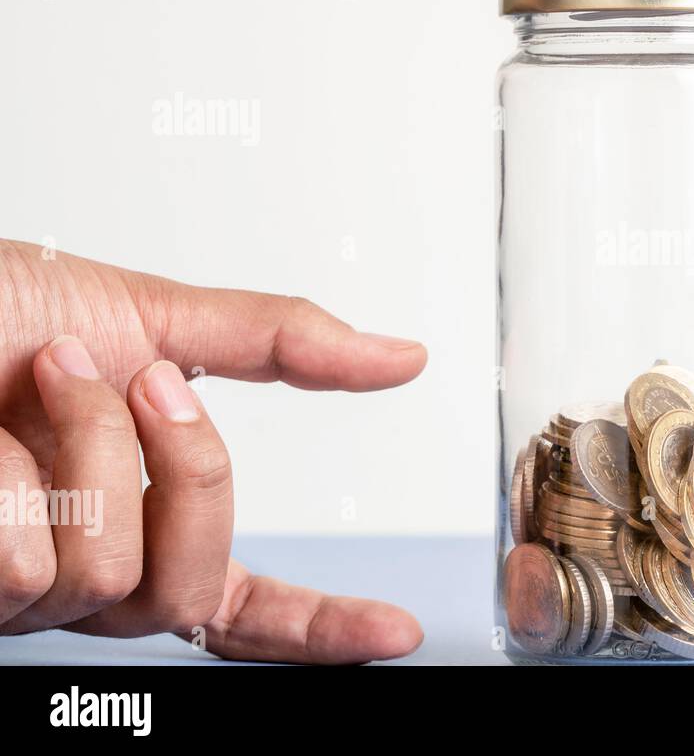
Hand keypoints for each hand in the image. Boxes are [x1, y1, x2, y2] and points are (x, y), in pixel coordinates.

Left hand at [0, 240, 426, 660]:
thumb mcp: (150, 313)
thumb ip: (280, 344)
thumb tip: (401, 358)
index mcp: (140, 517)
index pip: (244, 602)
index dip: (322, 628)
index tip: (392, 633)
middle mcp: (86, 572)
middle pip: (194, 591)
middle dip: (191, 471)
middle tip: (145, 378)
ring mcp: (20, 593)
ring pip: (110, 575)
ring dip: (83, 445)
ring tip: (33, 379)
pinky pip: (28, 566)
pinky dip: (12, 475)